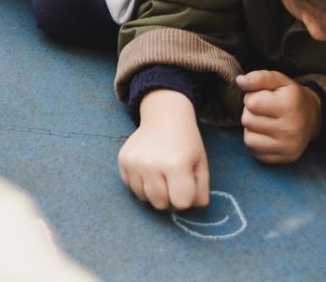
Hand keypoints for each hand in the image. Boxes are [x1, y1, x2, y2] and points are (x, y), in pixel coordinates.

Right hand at [119, 90, 208, 210]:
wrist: (164, 117)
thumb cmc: (187, 144)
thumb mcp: (202, 167)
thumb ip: (200, 194)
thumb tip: (184, 208)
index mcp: (176, 165)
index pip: (180, 203)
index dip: (185, 198)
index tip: (186, 185)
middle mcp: (151, 164)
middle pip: (160, 203)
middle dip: (169, 198)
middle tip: (173, 181)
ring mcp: (134, 162)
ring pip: (143, 197)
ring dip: (153, 192)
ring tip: (160, 176)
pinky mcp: (123, 160)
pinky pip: (131, 187)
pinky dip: (140, 184)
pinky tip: (148, 171)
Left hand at [237, 70, 321, 164]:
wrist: (311, 117)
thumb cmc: (290, 96)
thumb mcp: (278, 80)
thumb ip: (259, 77)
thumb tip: (240, 81)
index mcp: (289, 106)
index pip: (251, 103)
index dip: (252, 97)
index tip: (263, 98)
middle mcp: (291, 129)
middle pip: (247, 121)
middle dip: (251, 113)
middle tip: (264, 111)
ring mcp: (288, 147)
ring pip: (249, 139)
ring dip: (252, 129)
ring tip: (264, 122)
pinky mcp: (284, 158)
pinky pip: (256, 152)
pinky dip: (257, 143)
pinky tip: (267, 134)